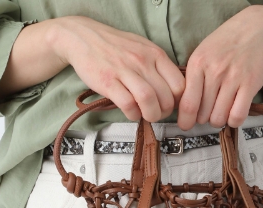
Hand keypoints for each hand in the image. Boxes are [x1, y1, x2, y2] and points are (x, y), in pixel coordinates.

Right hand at [50, 16, 185, 121]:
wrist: (83, 37)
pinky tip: (131, 112)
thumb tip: (174, 91)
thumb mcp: (143, 48)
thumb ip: (159, 67)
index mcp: (155, 54)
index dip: (178, 102)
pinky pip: (128, 104)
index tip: (170, 106)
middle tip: (157, 113)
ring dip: (151, 115)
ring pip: (149, 101)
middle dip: (164, 112)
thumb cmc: (115, 47)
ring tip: (145, 115)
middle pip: (166, 97)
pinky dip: (133, 114)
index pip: (179, 85)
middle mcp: (143, 61)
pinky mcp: (108, 82)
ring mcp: (125, 71)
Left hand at [176, 6, 262, 130]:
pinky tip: (233, 114)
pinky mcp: (250, 84)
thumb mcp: (201, 55)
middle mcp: (214, 71)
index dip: (185, 120)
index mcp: (197, 64)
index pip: (187, 103)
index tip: (186, 125)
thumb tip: (182, 108)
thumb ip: (191, 79)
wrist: (255, 28)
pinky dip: (234, 121)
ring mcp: (233, 78)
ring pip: (219, 118)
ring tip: (221, 111)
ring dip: (218, 120)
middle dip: (204, 118)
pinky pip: (237, 116)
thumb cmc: (225, 44)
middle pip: (203, 115)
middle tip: (209, 111)